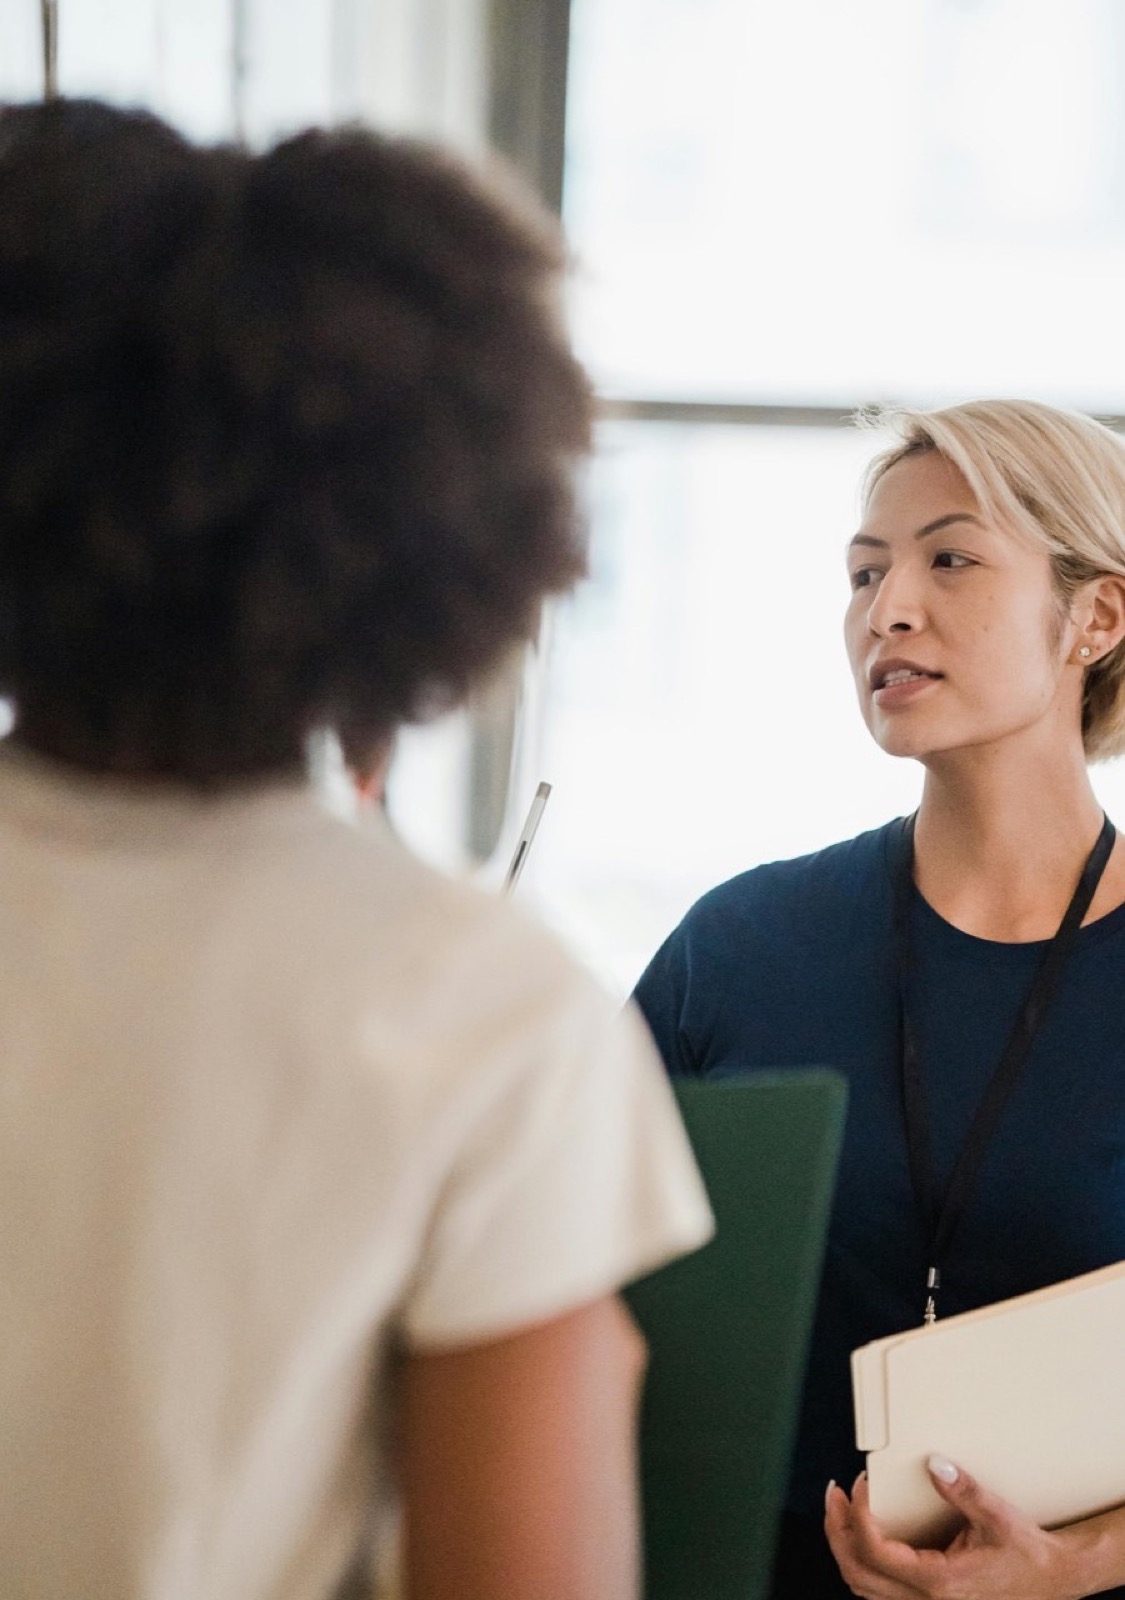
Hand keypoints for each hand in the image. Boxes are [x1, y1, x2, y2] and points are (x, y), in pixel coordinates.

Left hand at [824, 1457, 1085, 1599]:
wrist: (1054, 1579)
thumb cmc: (1028, 1552)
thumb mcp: (997, 1516)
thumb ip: (963, 1490)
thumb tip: (934, 1463)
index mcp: (940, 1582)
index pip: (876, 1552)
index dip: (859, 1516)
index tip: (859, 1484)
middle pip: (858, 1573)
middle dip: (838, 1531)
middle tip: (834, 1494)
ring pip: (864, 1587)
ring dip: (846, 1547)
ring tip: (841, 1510)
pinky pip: (880, 1591)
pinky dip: (863, 1563)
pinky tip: (866, 1535)